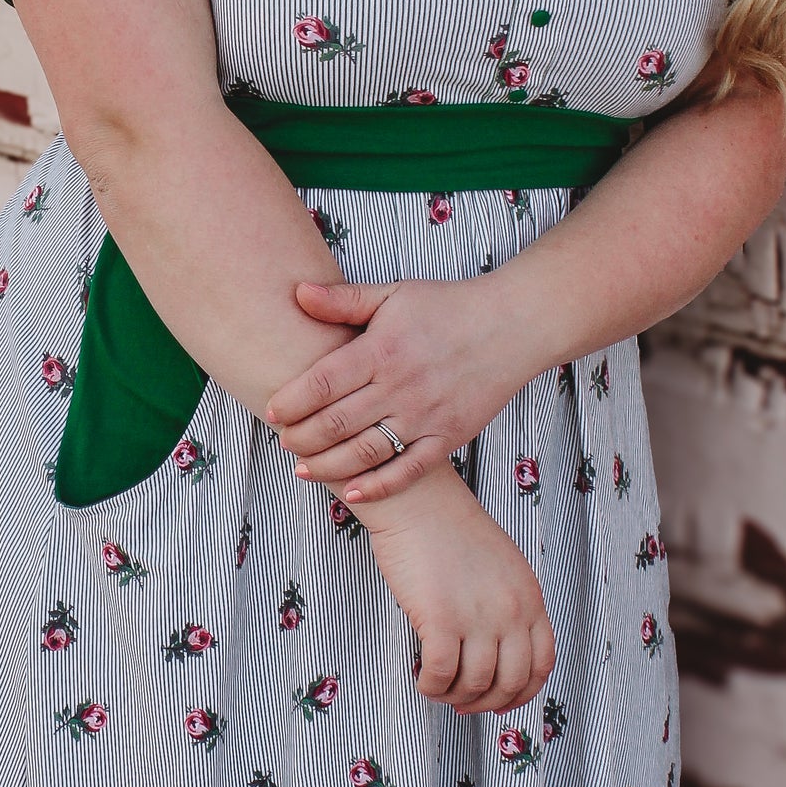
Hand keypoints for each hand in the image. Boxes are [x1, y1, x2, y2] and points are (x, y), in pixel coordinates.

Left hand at [268, 276, 536, 505]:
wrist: (514, 326)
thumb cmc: (448, 307)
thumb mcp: (393, 294)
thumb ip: (344, 300)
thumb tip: (297, 293)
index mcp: (381, 349)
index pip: (321, 383)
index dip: (290, 402)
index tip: (271, 410)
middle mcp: (401, 386)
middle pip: (335, 423)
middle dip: (300, 438)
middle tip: (282, 441)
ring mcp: (425, 415)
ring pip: (364, 453)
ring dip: (326, 466)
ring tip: (303, 468)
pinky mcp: (449, 437)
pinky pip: (408, 470)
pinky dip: (376, 486)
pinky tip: (350, 492)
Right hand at [358, 472, 553, 712]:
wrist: (420, 501)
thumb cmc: (451, 530)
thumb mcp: (502, 568)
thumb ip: (508, 606)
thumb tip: (496, 652)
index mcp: (530, 598)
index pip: (541, 665)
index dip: (520, 693)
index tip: (498, 701)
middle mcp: (511, 611)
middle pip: (510, 682)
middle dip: (486, 702)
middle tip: (463, 703)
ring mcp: (479, 616)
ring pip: (476, 683)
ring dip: (455, 696)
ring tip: (438, 689)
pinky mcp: (442, 619)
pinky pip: (442, 674)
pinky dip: (433, 687)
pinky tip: (423, 680)